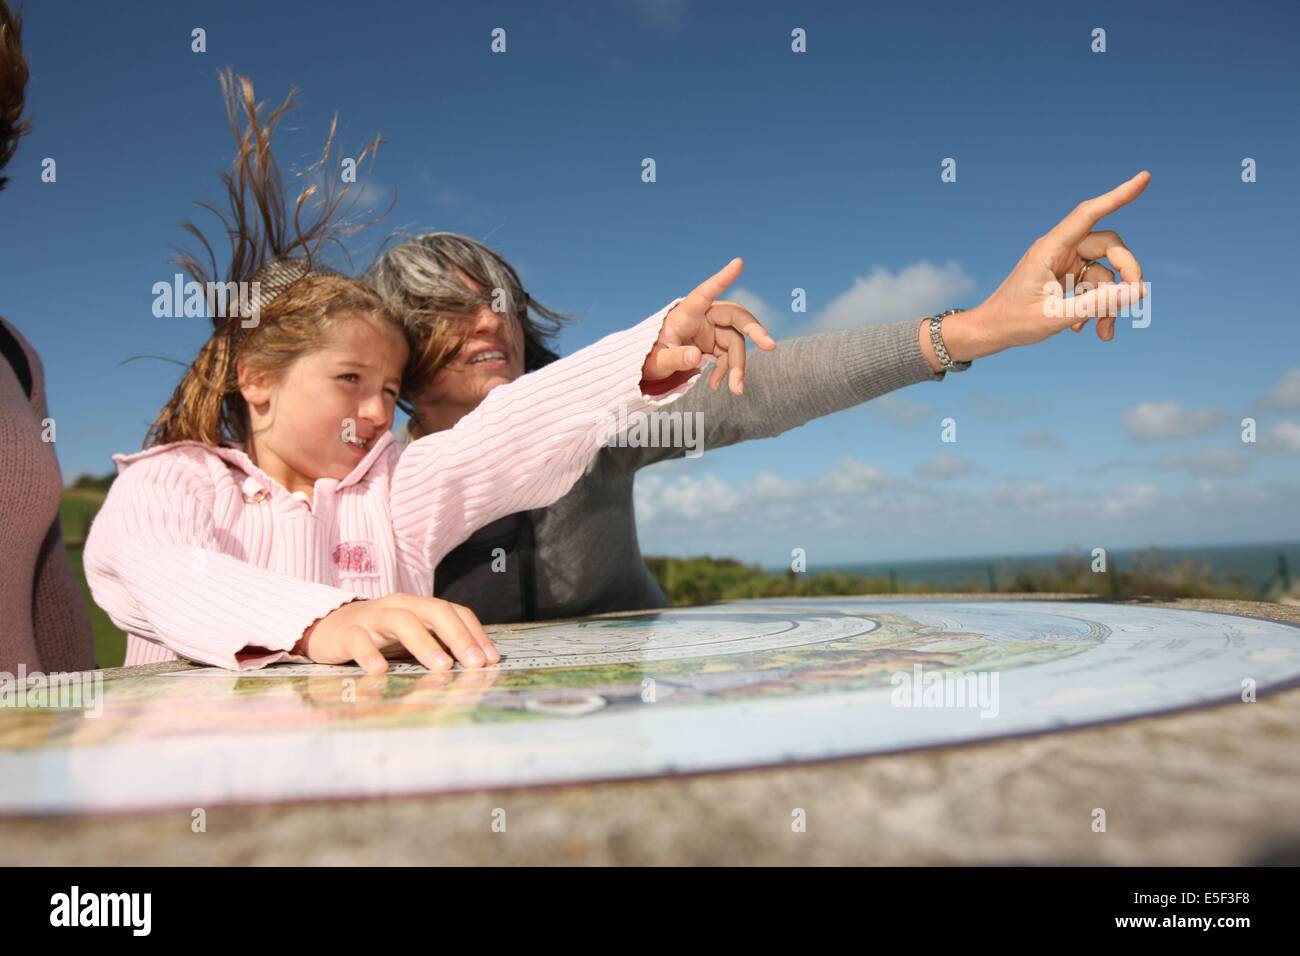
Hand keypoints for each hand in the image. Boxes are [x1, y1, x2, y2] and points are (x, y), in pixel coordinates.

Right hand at [296, 594, 499, 674]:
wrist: (325, 628)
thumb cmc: (376, 636)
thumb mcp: (410, 638)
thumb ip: (437, 646)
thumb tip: (474, 667)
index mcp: (419, 607)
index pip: (454, 612)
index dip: (475, 633)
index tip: (492, 659)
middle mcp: (399, 606)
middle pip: (434, 611)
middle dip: (459, 636)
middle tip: (475, 663)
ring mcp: (372, 617)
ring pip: (402, 621)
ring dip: (425, 643)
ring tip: (442, 667)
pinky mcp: (346, 633)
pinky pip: (359, 641)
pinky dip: (370, 654)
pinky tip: (381, 672)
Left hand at [640, 258, 776, 393]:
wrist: (653, 365)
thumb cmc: (650, 357)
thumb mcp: (658, 362)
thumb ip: (675, 358)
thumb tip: (697, 357)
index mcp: (685, 313)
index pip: (705, 292)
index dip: (722, 278)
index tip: (738, 263)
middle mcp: (702, 317)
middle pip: (735, 317)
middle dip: (754, 331)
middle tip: (770, 346)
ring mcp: (711, 330)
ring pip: (736, 342)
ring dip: (738, 366)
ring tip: (736, 390)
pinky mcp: (715, 343)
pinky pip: (729, 355)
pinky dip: (727, 371)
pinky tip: (716, 385)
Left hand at [954, 171, 1150, 357]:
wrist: (988, 333)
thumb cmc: (1012, 323)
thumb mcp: (1056, 317)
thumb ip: (1097, 304)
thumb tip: (1138, 292)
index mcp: (1050, 249)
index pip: (1089, 214)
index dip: (1118, 196)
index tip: (1145, 177)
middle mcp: (1058, 250)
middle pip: (1108, 246)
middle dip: (1126, 272)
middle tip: (1137, 300)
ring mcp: (1062, 264)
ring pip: (1104, 273)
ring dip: (1109, 302)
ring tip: (1104, 334)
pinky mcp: (1064, 278)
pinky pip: (1093, 286)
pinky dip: (1095, 306)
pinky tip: (1086, 329)